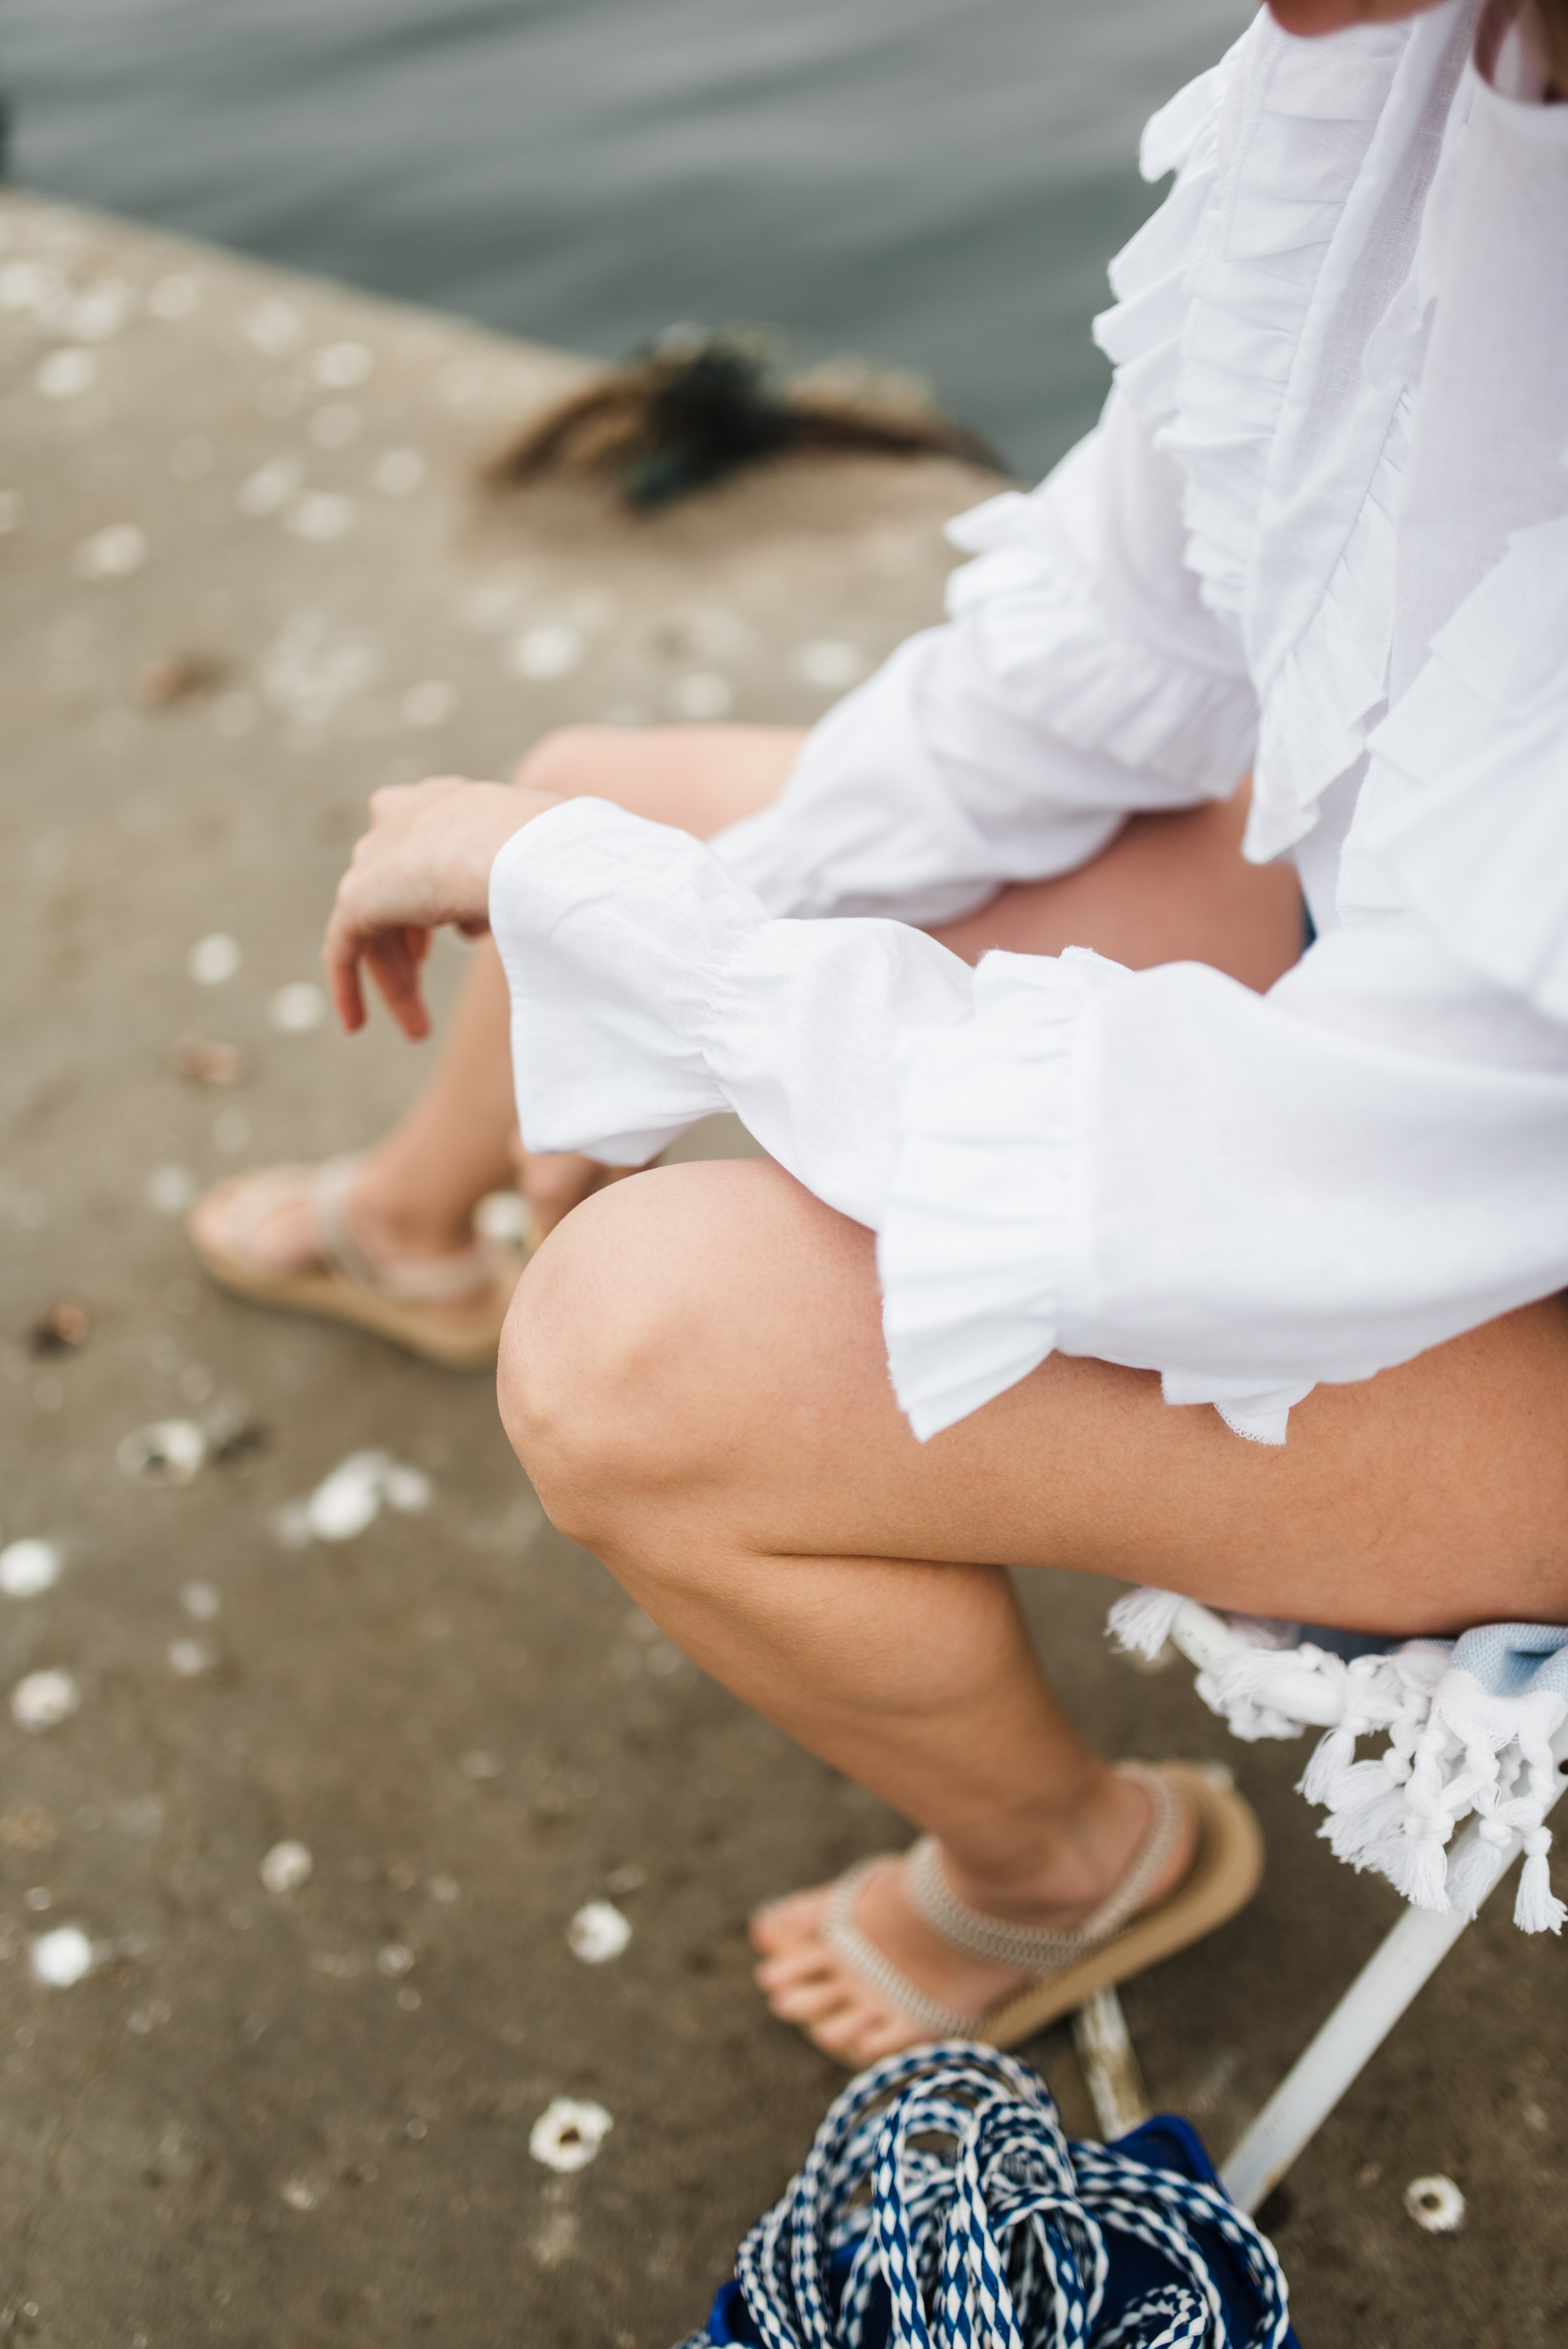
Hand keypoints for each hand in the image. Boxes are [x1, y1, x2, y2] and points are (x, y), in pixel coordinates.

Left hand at [323, 775, 559, 1037]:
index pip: (426, 842)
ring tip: (419, 1030)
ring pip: (376, 928)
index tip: (456, 929)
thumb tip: (524, 920)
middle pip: (395, 888)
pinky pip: (343, 950)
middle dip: (412, 941)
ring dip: (398, 981)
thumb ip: (529, 883)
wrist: (520, 848)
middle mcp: (402, 819)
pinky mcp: (357, 898)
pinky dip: (348, 987)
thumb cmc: (554, 851)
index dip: (437, 889)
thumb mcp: (546, 861)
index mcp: (446, 802)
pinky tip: (355, 1026)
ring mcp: (375, 857)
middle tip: (426, 978)